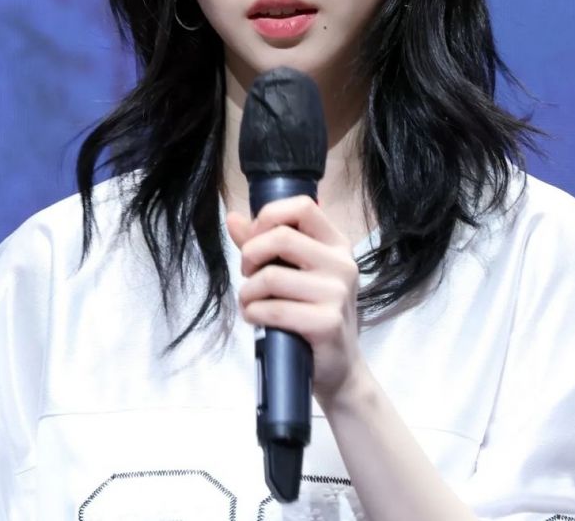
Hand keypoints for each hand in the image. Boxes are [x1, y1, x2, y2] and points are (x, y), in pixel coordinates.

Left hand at [226, 195, 365, 406]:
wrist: (340, 369)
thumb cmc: (313, 314)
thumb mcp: (295, 273)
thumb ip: (264, 243)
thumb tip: (233, 218)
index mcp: (336, 244)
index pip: (304, 206)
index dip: (270, 216)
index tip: (254, 239)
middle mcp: (342, 263)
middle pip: (281, 237)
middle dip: (250, 254)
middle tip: (247, 274)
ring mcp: (337, 293)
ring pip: (271, 277)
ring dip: (247, 292)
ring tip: (250, 303)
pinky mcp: (327, 323)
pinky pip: (274, 309)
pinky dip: (254, 314)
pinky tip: (257, 320)